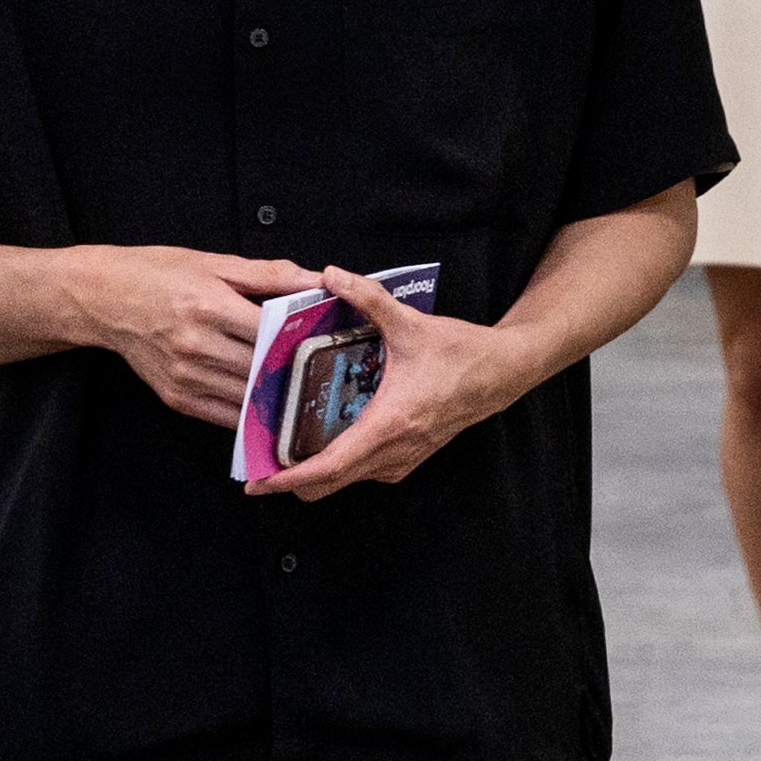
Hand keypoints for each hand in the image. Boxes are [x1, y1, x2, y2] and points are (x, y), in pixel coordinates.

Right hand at [63, 244, 323, 424]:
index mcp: (209, 307)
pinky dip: (251, 416)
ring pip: (248, 398)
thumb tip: (317, 279)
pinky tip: (272, 410)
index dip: (302, 338)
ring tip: (308, 393)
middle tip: (328, 371)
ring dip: (279, 399)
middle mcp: (197, 346)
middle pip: (262, 369)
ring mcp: (186, 377)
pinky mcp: (177, 398)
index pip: (270, 331)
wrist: (105, 299)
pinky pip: (225, 417)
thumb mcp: (214, 262)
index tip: (328, 339)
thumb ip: (268, 274)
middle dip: (296, 371)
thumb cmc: (158, 273)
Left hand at [252, 264, 536, 500]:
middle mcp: (394, 451)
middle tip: (258, 468)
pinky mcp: (408, 457)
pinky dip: (337, 468)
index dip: (291, 479)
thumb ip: (367, 297)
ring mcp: (402, 459)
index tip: (262, 481)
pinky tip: (321, 443)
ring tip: (282, 454)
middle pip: (331, 485)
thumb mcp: (409, 322)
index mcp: (389, 423)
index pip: (331, 466)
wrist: (501, 373)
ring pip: (347, 481)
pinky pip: (364, 472)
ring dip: (314, 475)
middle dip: (292, 483)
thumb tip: (329, 275)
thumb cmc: (460, 353)